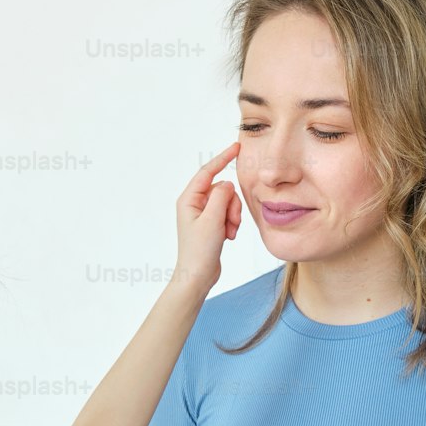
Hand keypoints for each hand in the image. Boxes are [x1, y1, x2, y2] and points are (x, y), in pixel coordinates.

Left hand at [172, 142, 241, 295]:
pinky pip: (228, 213)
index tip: (237, 148)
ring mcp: (203, 214)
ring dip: (233, 216)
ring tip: (229, 232)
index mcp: (189, 199)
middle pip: (222, 189)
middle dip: (232, 204)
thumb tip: (227, 183)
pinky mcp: (211, 223)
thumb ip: (221, 196)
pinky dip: (232, 223)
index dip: (223, 158)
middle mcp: (194, 204)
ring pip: (228, 202)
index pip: (207, 171)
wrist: (197, 276)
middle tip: (231, 222)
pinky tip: (228, 237)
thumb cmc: (199, 251)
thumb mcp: (212, 220)